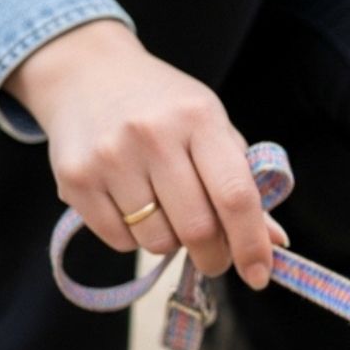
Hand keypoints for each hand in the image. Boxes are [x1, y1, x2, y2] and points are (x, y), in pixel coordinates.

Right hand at [6, 20, 283, 288]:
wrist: (86, 74)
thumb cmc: (165, 108)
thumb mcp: (212, 128)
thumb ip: (244, 181)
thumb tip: (275, 240)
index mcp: (199, 118)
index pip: (235, 195)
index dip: (252, 243)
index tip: (259, 275)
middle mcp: (153, 135)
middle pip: (197, 228)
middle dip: (214, 256)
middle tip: (215, 258)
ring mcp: (109, 156)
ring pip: (156, 240)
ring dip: (170, 243)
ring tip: (166, 213)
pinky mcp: (74, 178)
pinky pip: (118, 240)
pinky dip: (134, 238)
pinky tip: (132, 206)